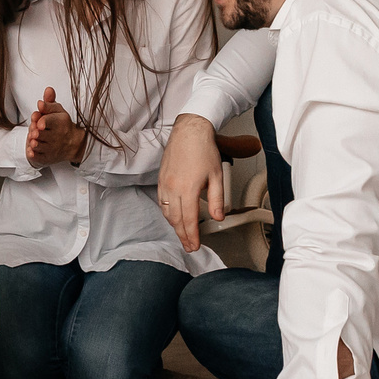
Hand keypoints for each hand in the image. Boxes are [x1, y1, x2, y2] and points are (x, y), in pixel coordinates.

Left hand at [26, 87, 87, 167]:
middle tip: (34, 132)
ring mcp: (52, 148)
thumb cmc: (62, 125)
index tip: (39, 124)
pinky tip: (31, 150)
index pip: (49, 121)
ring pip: (39, 145)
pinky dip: (33, 154)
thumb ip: (50, 102)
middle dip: (35, 132)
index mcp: (60, 122)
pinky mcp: (48, 157)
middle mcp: (57, 136)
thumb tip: (48, 90)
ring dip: (33, 142)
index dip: (42, 122)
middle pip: (41, 134)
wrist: (73, 144)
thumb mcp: (58, 112)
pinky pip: (38, 157)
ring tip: (33, 140)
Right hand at [158, 114, 225, 251]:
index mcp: (188, 189)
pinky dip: (167, 214)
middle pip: (176, 220)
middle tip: (189, 246)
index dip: (192, 236)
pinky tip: (173, 217)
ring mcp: (165, 184)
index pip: (189, 220)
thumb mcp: (217, 175)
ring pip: (166, 213)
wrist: (189, 131)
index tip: (195, 246)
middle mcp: (173, 188)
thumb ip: (217, 199)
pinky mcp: (161, 180)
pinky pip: (161, 203)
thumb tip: (218, 217)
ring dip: (174, 226)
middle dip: (182, 236)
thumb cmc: (203, 149)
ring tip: (183, 234)